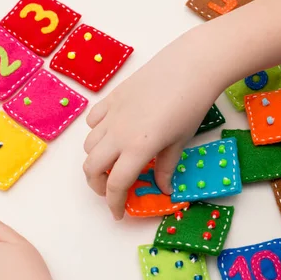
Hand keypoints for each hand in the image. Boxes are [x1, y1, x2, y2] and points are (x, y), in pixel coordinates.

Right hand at [83, 28, 225, 219]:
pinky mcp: (112, 97)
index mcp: (137, 148)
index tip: (119, 213)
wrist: (190, 66)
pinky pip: (93, 120)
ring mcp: (112, 114)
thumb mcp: (180, 141)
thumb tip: (164, 188)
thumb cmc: (191, 105)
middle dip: (98, 185)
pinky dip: (96, 132)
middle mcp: (118, 133)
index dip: (115, 203)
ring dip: (96, 160)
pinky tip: (111, 134)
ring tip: (113, 163)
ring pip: (89, 144)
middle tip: (112, 191)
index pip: (116, 185)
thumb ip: (167, 167)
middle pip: (92, 168)